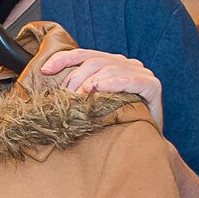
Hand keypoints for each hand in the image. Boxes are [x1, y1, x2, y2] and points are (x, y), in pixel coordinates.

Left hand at [39, 47, 163, 127]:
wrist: (142, 143)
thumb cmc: (113, 123)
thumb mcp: (91, 103)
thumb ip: (77, 90)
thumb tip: (47, 85)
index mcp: (111, 63)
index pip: (83, 54)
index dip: (62, 59)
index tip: (45, 70)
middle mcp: (127, 63)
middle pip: (94, 62)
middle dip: (75, 77)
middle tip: (65, 98)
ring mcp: (141, 73)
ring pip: (109, 68)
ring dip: (91, 82)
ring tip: (79, 97)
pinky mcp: (152, 86)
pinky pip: (130, 81)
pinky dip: (113, 84)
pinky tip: (99, 90)